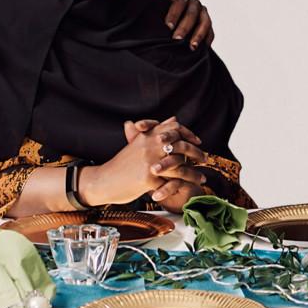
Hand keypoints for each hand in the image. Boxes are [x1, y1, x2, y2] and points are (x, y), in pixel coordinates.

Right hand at [82, 117, 206, 205]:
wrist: (103, 181)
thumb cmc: (121, 165)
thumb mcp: (136, 145)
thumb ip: (155, 133)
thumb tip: (173, 118)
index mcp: (145, 137)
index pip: (173, 127)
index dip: (187, 133)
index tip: (197, 141)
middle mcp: (148, 146)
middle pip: (180, 145)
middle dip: (196, 153)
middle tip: (205, 159)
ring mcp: (149, 162)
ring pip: (180, 165)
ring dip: (194, 172)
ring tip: (203, 177)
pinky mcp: (148, 179)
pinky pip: (172, 182)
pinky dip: (184, 186)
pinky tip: (191, 188)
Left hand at [154, 0, 213, 49]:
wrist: (167, 16)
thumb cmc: (159, 5)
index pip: (180, 3)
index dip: (174, 14)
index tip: (168, 26)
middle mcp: (194, 3)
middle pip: (192, 14)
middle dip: (184, 28)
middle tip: (176, 39)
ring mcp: (202, 14)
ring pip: (205, 22)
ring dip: (198, 35)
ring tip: (191, 47)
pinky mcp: (206, 24)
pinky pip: (210, 32)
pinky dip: (207, 40)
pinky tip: (202, 48)